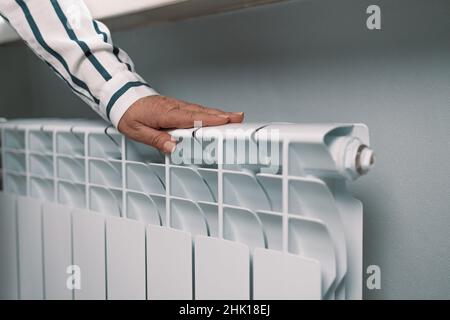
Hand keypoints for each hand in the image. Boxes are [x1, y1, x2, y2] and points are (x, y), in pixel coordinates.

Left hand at [118, 95, 243, 152]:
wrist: (122, 97)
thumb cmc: (129, 114)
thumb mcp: (136, 131)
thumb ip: (156, 139)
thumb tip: (173, 148)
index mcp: (164, 114)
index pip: (190, 117)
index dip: (208, 119)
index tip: (224, 120)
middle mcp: (174, 107)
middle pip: (201, 112)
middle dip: (221, 115)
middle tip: (239, 117)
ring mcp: (176, 105)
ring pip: (200, 110)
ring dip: (218, 114)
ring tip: (235, 117)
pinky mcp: (177, 106)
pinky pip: (195, 110)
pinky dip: (209, 113)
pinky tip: (217, 117)